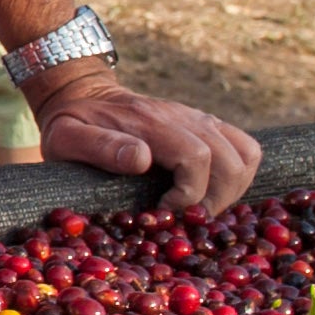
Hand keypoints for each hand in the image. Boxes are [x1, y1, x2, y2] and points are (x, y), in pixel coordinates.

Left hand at [31, 68, 261, 211]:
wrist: (83, 94)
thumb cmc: (72, 125)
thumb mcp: (68, 137)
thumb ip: (100, 147)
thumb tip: (141, 159)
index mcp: (152, 122)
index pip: (196, 157)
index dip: (188, 195)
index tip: (163, 212)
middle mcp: (184, 117)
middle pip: (231, 161)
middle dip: (215, 200)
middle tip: (185, 219)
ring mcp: (199, 119)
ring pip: (246, 154)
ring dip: (232, 190)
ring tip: (200, 209)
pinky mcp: (207, 125)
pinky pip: (245, 148)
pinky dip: (239, 175)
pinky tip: (212, 193)